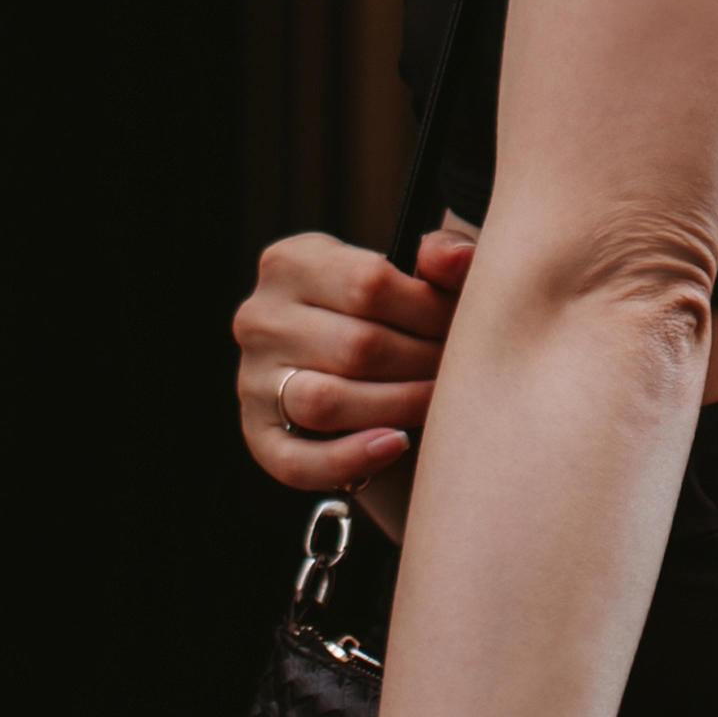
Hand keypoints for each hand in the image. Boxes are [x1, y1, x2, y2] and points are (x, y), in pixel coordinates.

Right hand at [231, 227, 477, 495]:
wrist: (360, 366)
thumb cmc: (394, 311)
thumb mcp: (413, 270)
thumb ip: (440, 255)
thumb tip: (456, 260)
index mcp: (291, 262)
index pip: (369, 283)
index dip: (430, 311)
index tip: (465, 326)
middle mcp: (260, 317)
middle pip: (356, 347)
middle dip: (422, 364)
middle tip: (462, 372)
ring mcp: (252, 378)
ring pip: (327, 402)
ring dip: (397, 408)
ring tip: (439, 404)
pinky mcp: (258, 435)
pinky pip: (297, 461)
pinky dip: (350, 459)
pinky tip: (395, 445)